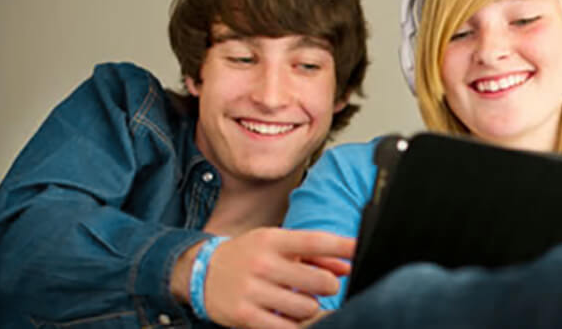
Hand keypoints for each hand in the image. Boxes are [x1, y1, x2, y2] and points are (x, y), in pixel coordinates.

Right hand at [176, 228, 354, 328]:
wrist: (200, 272)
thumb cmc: (249, 256)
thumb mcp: (277, 245)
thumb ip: (314, 254)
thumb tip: (346, 266)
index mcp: (272, 240)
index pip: (315, 241)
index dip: (343, 246)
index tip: (360, 249)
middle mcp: (262, 264)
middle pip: (319, 281)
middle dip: (328, 286)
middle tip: (322, 286)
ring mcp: (253, 291)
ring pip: (308, 308)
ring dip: (311, 307)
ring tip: (299, 301)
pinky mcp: (245, 315)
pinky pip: (287, 327)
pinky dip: (296, 324)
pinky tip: (289, 316)